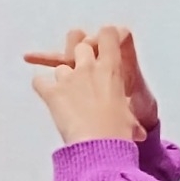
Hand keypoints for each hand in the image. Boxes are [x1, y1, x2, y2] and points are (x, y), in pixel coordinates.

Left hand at [29, 26, 146, 145]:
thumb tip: (139, 134)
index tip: (106, 45)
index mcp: (112, 70)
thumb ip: (131, 120)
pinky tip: (49, 96)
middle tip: (84, 68)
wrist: (99, 146)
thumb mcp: (132, 121)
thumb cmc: (118, 133)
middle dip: (80, 52)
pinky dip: (43, 87)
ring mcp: (68, 79)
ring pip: (60, 65)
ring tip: (70, 93)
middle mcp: (88, 68)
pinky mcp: (52, 93)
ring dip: (64, 75)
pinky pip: (40, 82)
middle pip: (80, 44)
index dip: (106, 36)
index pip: (108, 34)